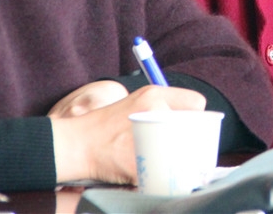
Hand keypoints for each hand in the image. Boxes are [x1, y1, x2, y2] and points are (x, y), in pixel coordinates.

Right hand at [50, 84, 206, 184]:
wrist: (76, 144)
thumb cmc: (107, 125)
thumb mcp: (137, 101)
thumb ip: (165, 105)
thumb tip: (194, 118)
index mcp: (154, 95)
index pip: (196, 103)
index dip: (196, 117)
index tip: (191, 129)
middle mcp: (153, 112)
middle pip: (193, 130)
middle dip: (191, 142)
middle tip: (184, 150)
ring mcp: (145, 137)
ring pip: (182, 154)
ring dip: (180, 161)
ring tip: (171, 163)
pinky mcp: (138, 163)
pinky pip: (162, 174)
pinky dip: (160, 178)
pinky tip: (153, 173)